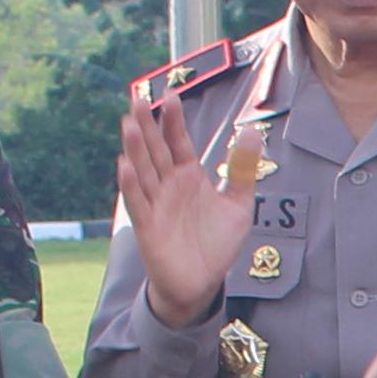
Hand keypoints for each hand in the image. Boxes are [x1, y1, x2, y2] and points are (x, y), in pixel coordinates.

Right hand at [119, 77, 241, 328]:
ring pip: (143, 171)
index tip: (171, 94)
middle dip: (148, 125)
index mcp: (188, 176)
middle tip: (138, 98)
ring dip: (135, 149)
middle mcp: (168, 186)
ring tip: (129, 123)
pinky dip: (130, 185)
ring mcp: (156, 205)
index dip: (174, 120)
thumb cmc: (215, 243)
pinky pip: (138, 203)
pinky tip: (124, 165)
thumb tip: (251, 131)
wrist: (202, 282)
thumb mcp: (238, 205)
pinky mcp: (148, 227)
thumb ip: (242, 170)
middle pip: (156, 150)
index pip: (178, 141)